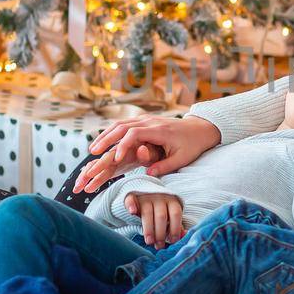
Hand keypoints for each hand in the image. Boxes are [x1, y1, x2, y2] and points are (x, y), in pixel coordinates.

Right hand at [76, 115, 220, 192]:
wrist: (200, 128)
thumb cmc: (192, 145)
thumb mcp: (182, 159)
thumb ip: (165, 166)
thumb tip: (148, 174)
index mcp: (159, 130)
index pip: (134, 134)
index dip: (123, 146)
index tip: (116, 159)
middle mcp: (150, 122)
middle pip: (122, 126)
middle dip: (106, 139)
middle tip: (93, 153)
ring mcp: (146, 119)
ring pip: (120, 124)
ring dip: (105, 135)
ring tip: (93, 149)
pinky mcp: (144, 121)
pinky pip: (124, 124)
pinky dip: (111, 132)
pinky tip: (103, 142)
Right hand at [127, 192, 184, 247]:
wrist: (146, 193)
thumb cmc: (163, 209)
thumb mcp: (172, 216)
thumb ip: (177, 225)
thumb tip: (185, 235)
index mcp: (172, 202)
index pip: (176, 214)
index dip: (175, 229)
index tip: (172, 241)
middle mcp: (160, 198)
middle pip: (161, 216)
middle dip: (161, 233)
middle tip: (159, 246)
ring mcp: (145, 197)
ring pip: (147, 212)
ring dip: (148, 228)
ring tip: (149, 241)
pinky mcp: (132, 196)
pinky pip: (131, 200)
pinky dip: (131, 205)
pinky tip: (132, 212)